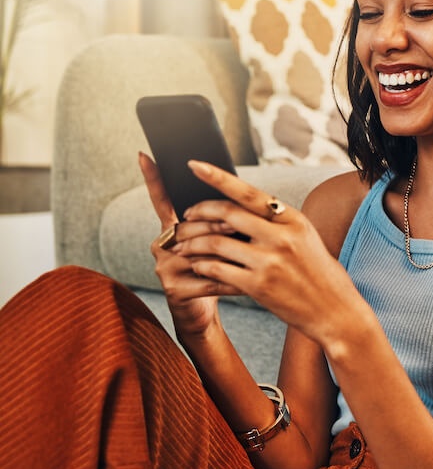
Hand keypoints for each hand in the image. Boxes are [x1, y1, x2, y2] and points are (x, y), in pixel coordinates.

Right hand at [139, 152, 235, 339]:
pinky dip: (232, 279)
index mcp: (172, 229)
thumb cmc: (217, 271)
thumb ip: (221, 221)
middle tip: (246, 228)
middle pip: (192, 225)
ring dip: (228, 251)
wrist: (204, 315)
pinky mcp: (175, 288)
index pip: (161, 199)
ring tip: (252, 253)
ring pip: (200, 250)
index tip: (144, 154)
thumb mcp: (218, 243)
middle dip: (221, 224)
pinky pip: (210, 277)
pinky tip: (249, 283)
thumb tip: (241, 196)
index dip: (152, 178)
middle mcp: (162, 244)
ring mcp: (164, 266)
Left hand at [170, 160, 371, 344]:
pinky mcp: (258, 286)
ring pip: (215, 243)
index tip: (195, 165)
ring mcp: (269, 262)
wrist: (334, 311)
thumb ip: (277, 222)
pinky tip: (197, 266)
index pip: (248, 192)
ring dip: (192, 243)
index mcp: (293, 219)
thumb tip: (242, 206)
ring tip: (183, 246)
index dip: (218, 177)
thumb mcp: (305, 238)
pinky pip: (217, 269)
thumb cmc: (319, 273)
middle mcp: (281, 237)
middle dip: (198, 212)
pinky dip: (201, 266)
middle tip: (185, 216)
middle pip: (227, 214)